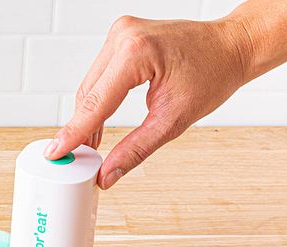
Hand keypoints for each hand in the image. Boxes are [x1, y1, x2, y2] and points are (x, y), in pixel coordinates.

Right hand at [44, 16, 251, 188]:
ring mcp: (121, 32)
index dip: (73, 133)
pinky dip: (98, 98)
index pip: (95, 103)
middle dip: (81, 128)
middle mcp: (124, 36)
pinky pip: (99, 74)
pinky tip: (98, 122)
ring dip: (89, 115)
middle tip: (76, 159)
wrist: (231, 46)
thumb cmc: (213, 74)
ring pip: (90, 85)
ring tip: (90, 145)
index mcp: (137, 53)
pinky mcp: (121, 36)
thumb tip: (107, 174)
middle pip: (87, 94)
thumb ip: (135, 150)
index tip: (54, 153)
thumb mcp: (173, 120)